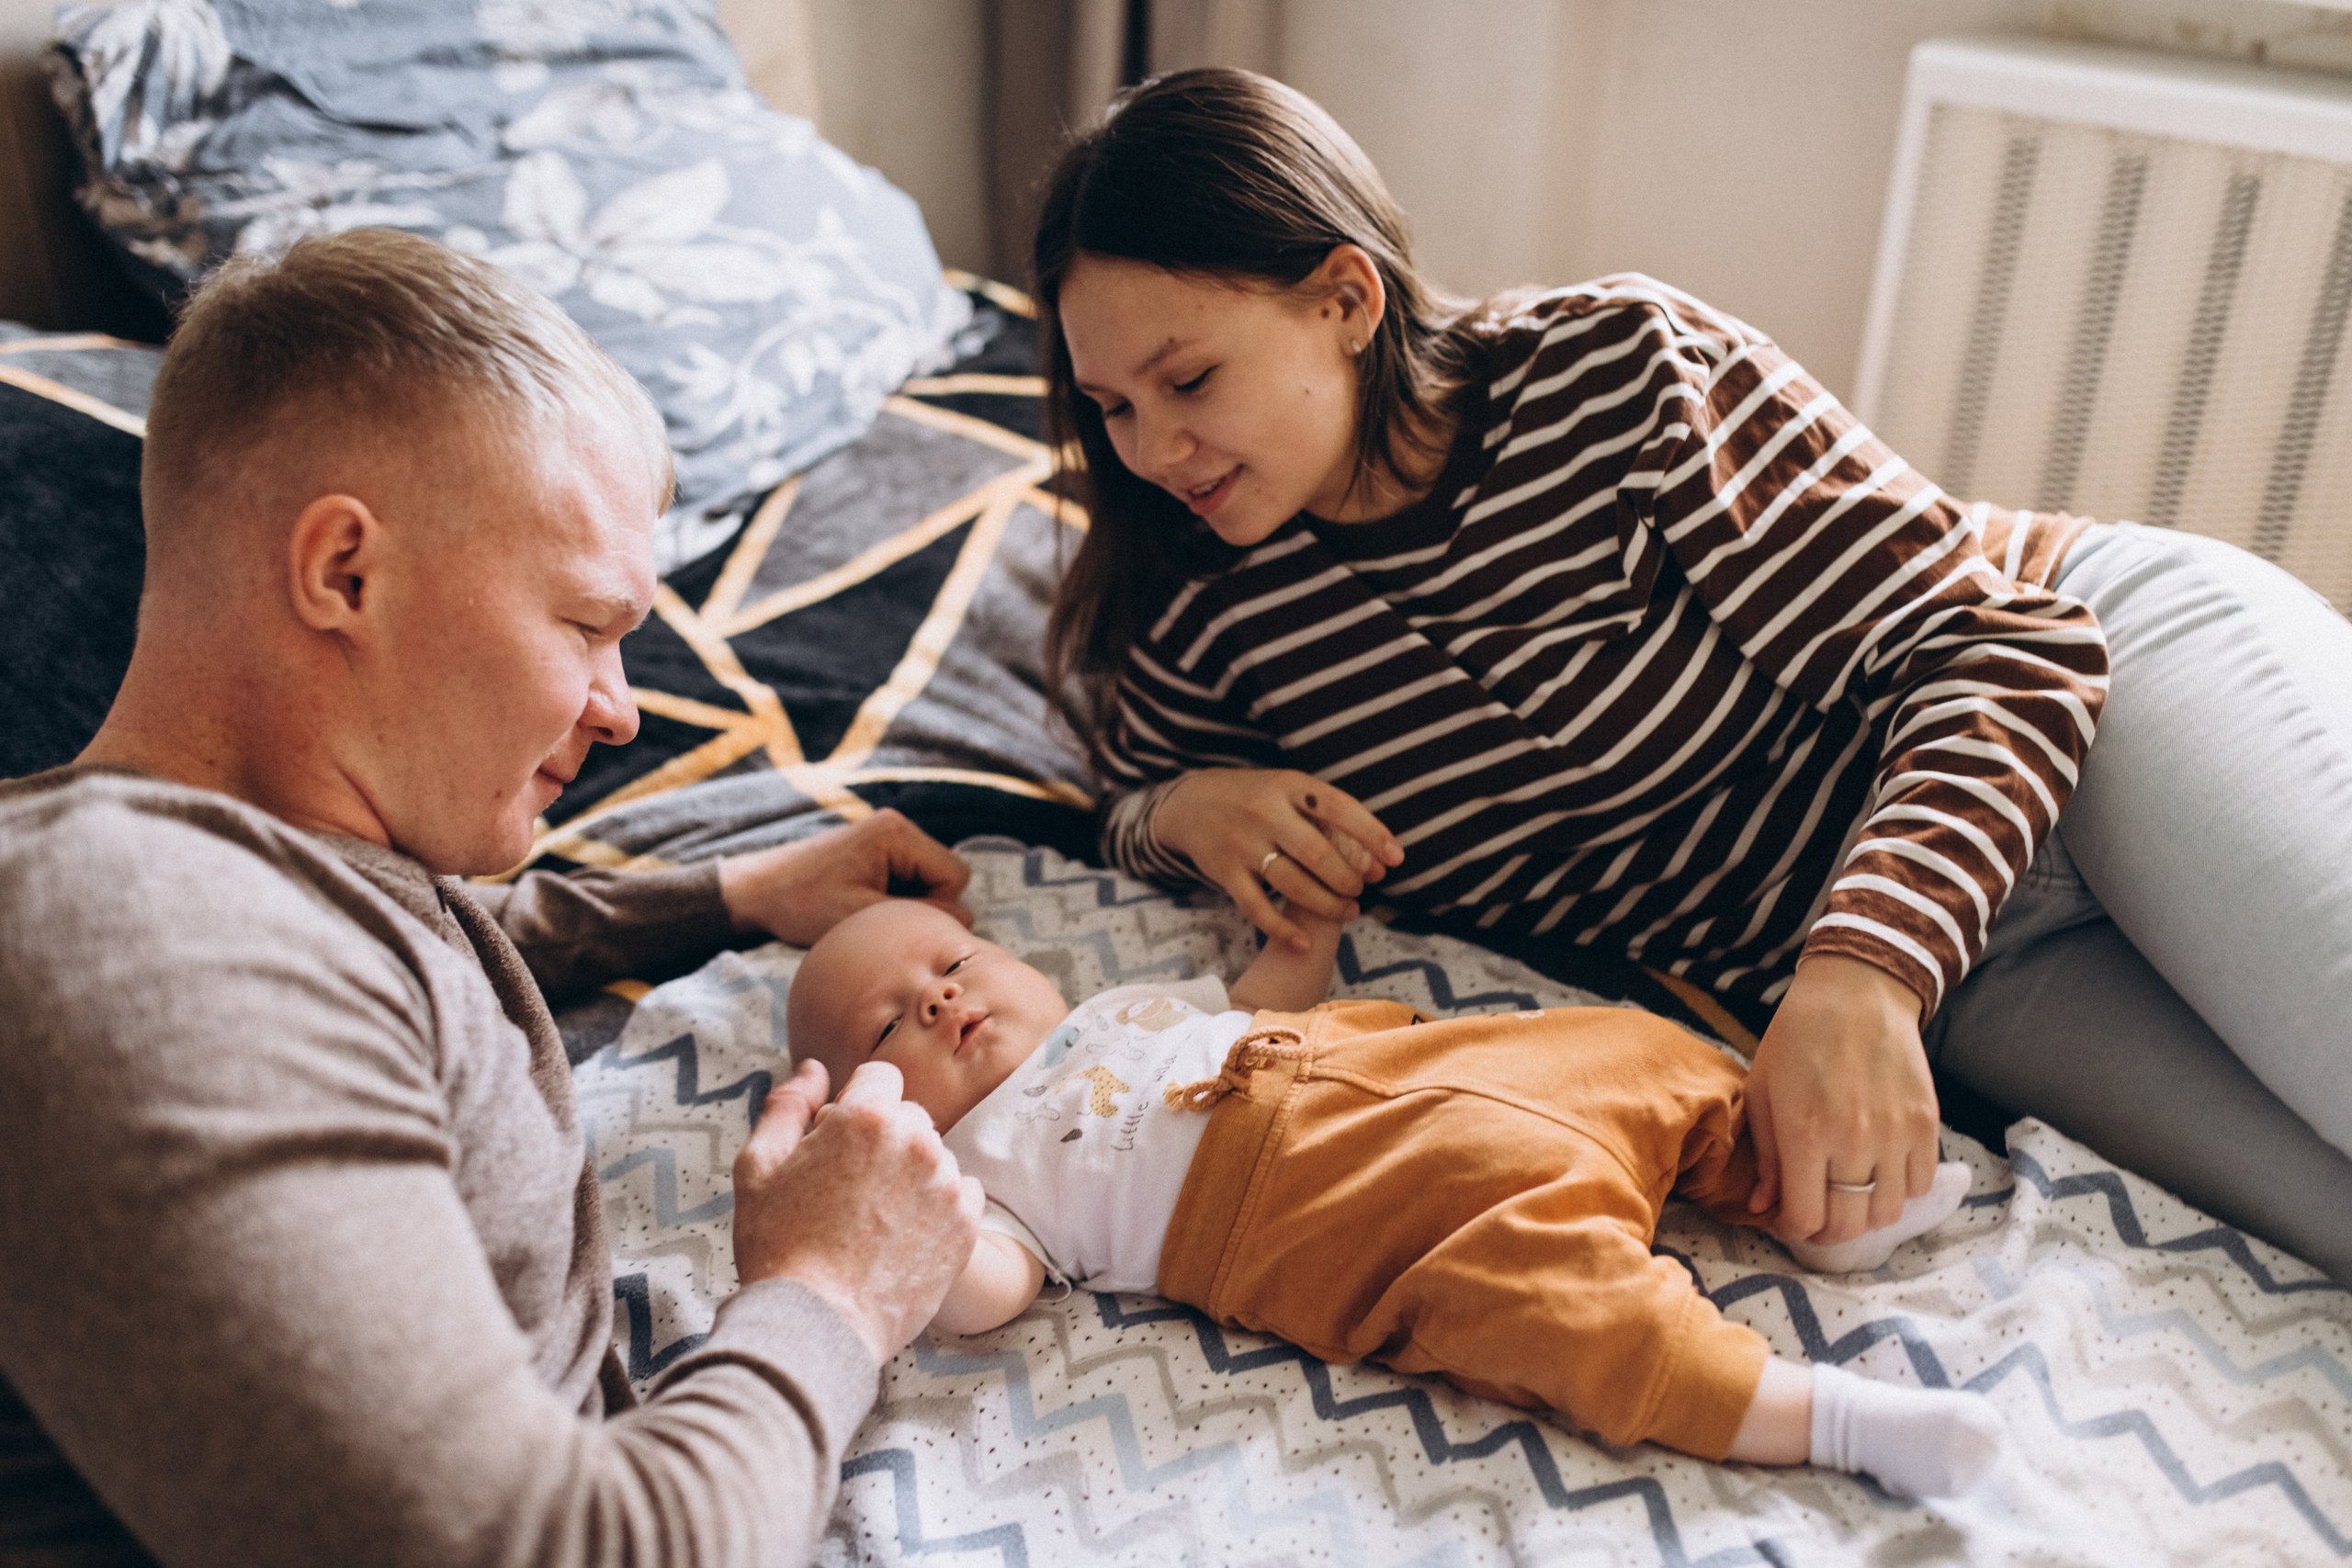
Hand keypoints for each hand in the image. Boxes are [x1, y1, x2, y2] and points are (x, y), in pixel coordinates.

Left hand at [718, 808, 971, 947]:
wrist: (755, 892)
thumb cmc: (802, 904)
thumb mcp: (863, 917)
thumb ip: (919, 917)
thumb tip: (965, 919)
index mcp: (897, 834)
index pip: (955, 875)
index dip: (936, 908)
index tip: (894, 921)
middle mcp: (897, 827)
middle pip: (945, 876)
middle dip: (923, 905)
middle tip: (878, 919)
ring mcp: (886, 838)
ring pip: (928, 881)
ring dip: (906, 904)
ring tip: (865, 914)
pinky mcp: (874, 851)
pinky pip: (908, 880)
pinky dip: (893, 899)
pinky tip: (861, 907)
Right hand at [730, 1058, 983, 1363]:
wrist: (817, 1325)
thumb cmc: (778, 1247)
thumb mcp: (758, 1167)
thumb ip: (787, 1105)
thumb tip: (813, 1068)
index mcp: (867, 1117)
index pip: (880, 1077)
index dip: (854, 1106)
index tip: (835, 1142)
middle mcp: (918, 1142)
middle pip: (908, 1116)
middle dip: (882, 1139)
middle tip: (846, 1189)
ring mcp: (947, 1185)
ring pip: (933, 1157)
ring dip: (910, 1174)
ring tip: (871, 1221)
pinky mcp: (967, 1225)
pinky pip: (961, 1193)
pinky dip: (937, 1207)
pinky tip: (901, 1236)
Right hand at [1152, 769, 1401, 949]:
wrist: (1192, 802)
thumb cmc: (1259, 798)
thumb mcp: (1290, 789)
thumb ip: (1329, 817)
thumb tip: (1379, 860)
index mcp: (1289, 786)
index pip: (1338, 808)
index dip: (1371, 834)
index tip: (1396, 859)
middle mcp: (1264, 812)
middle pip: (1316, 853)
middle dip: (1348, 878)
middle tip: (1361, 889)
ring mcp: (1242, 843)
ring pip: (1291, 884)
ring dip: (1327, 904)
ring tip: (1349, 911)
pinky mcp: (1225, 872)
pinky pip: (1256, 908)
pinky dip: (1282, 930)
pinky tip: (1304, 943)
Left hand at [1743, 954, 1938, 1244]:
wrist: (1856, 994)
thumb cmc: (1797, 1039)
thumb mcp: (1763, 1092)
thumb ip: (1765, 1157)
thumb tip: (1763, 1209)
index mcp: (1804, 1135)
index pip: (1806, 1219)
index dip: (1792, 1230)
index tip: (1786, 1219)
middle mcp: (1854, 1143)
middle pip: (1848, 1227)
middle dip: (1826, 1233)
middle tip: (1815, 1216)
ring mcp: (1896, 1135)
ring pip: (1887, 1214)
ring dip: (1864, 1216)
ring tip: (1847, 1196)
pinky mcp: (1926, 1125)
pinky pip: (1919, 1185)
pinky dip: (1899, 1190)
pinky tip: (1878, 1173)